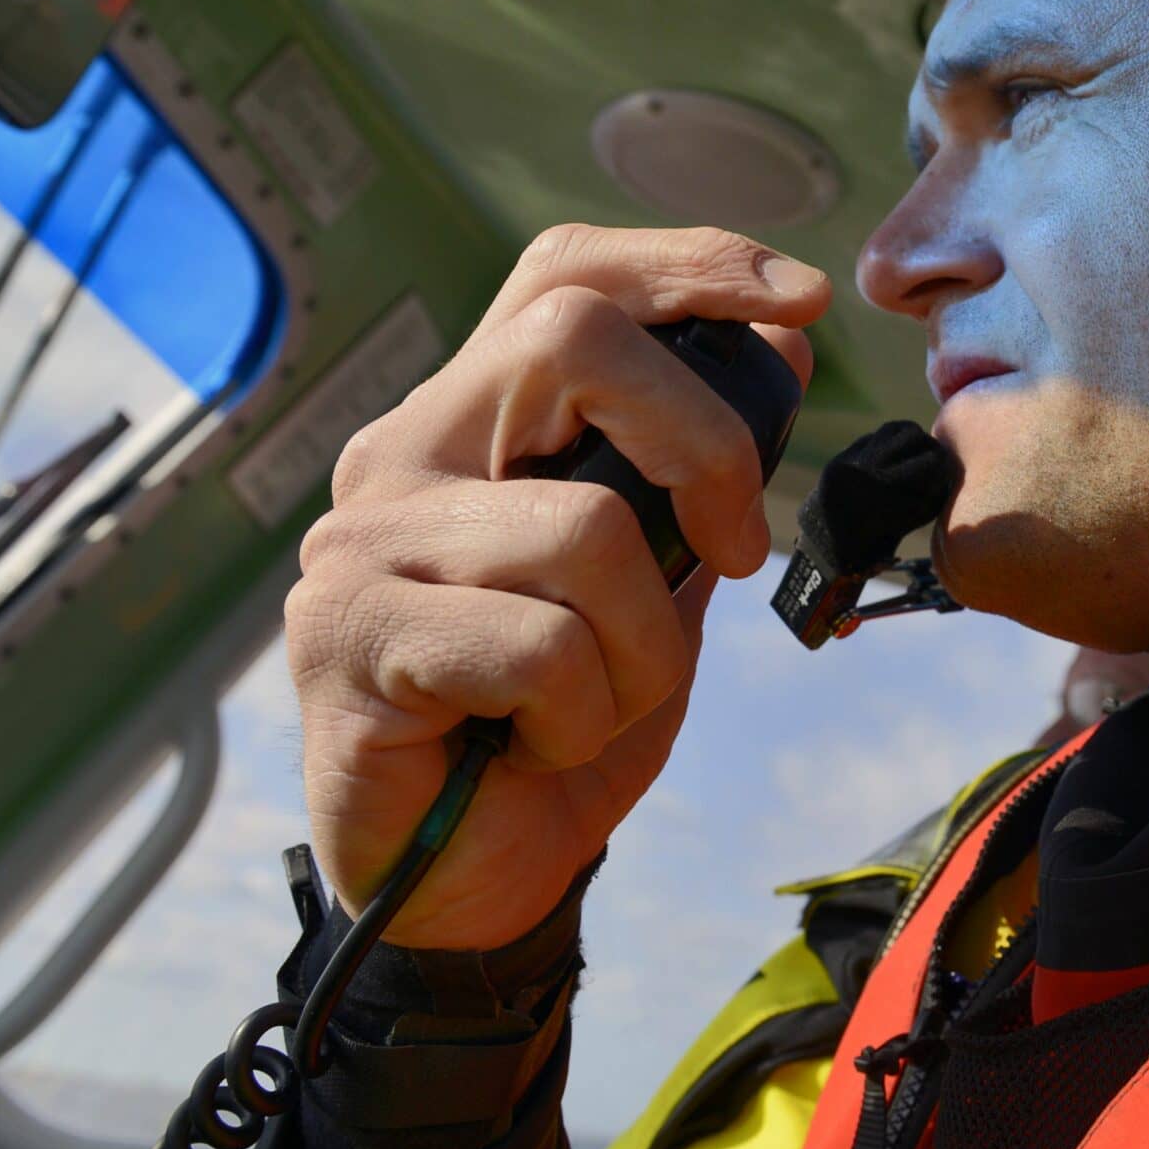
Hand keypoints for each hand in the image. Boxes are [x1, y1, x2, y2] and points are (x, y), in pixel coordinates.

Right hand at [285, 225, 826, 948]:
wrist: (464, 885)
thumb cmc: (554, 727)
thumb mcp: (659, 585)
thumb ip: (694, 475)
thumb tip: (778, 344)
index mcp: (476, 425)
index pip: (563, 275)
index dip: (687, 262)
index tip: (801, 303)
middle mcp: (403, 454)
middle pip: (575, 339)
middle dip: (707, 443)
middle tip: (738, 550)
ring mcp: (364, 541)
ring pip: (585, 526)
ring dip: (642, 646)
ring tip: (592, 707)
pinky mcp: (347, 636)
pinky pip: (540, 645)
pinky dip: (581, 712)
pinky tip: (530, 746)